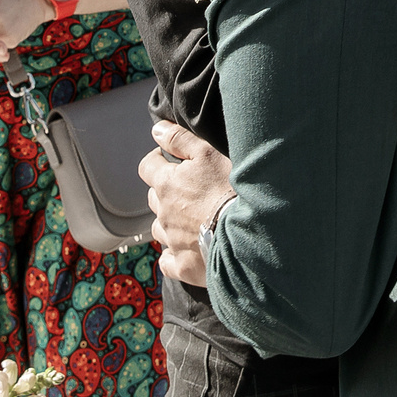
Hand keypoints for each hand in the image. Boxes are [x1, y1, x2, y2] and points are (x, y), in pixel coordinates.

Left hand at [141, 121, 233, 287]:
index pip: (147, 167)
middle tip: (190, 190)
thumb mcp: (208, 153)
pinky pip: (167, 261)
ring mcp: (171, 241)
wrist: (249, 234)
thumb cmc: (231, 189)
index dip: (157, 160)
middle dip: (166, 192)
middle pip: (154, 199)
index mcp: (166, 184)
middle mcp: (163, 213)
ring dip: (169, 222)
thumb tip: (156, 130)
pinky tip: (186, 249)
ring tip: (192, 219)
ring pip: (159, 229)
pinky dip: (173, 254)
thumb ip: (179, 139)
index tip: (170, 160)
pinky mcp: (182, 266)